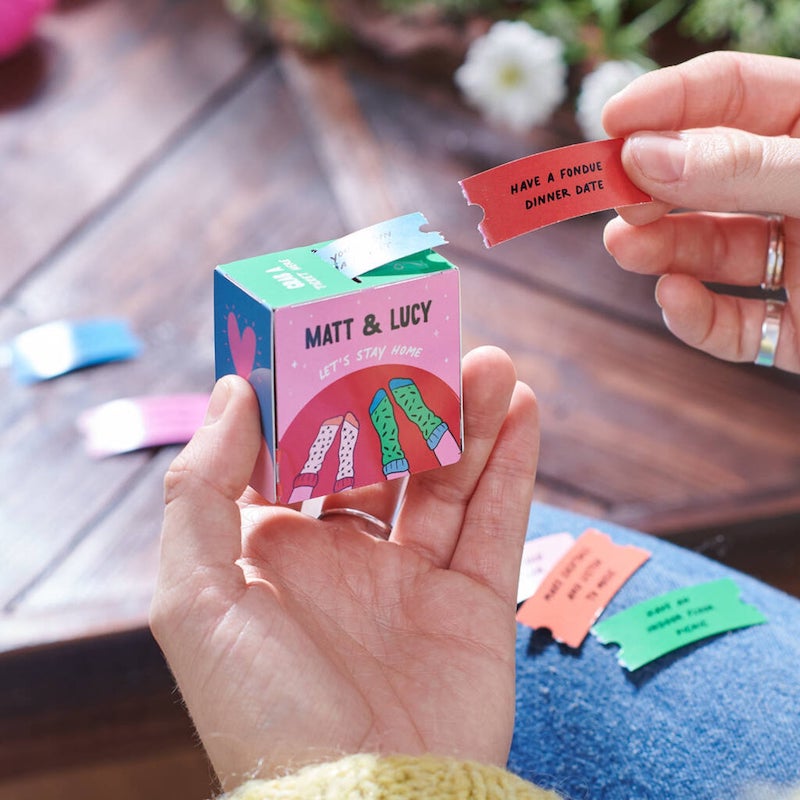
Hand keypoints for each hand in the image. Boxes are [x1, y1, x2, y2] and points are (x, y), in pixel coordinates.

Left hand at [150, 346, 538, 789]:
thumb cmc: (260, 711)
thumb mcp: (196, 599)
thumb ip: (201, 491)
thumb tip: (231, 392)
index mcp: (277, 548)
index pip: (304, 451)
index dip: (321, 399)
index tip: (342, 343)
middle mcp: (345, 555)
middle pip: (385, 455)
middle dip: (408, 401)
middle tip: (432, 344)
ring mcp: (413, 577)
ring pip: (447, 478)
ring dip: (471, 419)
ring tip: (493, 365)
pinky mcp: (473, 602)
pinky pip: (497, 521)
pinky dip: (513, 465)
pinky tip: (523, 410)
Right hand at [601, 51, 799, 372]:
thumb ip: (747, 168)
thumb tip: (646, 154)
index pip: (733, 95)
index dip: (668, 101)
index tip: (610, 121)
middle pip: (706, 176)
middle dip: (653, 184)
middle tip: (611, 195)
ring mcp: (796, 261)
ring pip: (708, 249)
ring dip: (659, 248)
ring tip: (624, 247)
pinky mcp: (793, 326)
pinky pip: (732, 321)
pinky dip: (695, 314)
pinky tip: (674, 296)